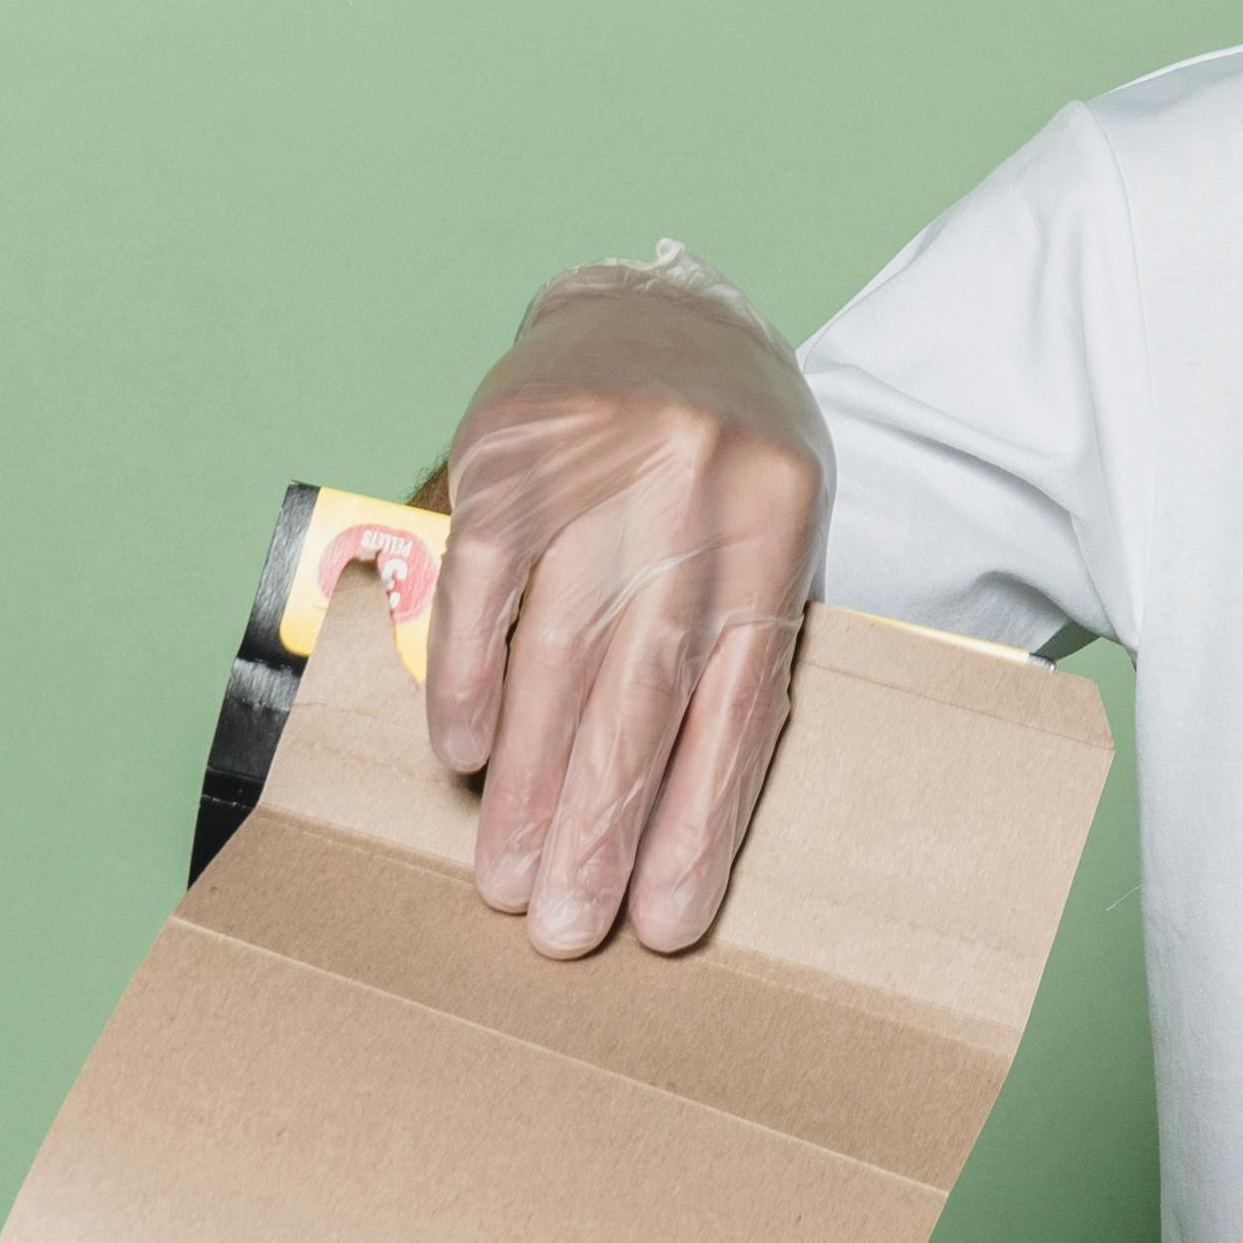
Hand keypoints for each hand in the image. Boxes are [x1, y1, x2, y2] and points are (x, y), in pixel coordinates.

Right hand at [423, 253, 831, 955]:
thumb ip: (729, 653)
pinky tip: (465, 757)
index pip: (737, 706)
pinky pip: (483, 582)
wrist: (664, 311)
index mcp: (777, 529)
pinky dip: (470, 677)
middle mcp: (692, 497)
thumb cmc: (727, 465)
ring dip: (527, 782)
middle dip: (598, 826)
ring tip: (504, 878)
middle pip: (640, 694)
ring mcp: (598, 468)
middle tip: (561, 930)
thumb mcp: (769, 541)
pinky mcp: (511, 448)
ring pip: (555, 653)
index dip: (697, 824)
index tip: (662, 923)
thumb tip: (669, 821)